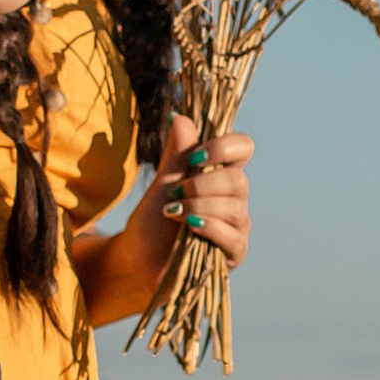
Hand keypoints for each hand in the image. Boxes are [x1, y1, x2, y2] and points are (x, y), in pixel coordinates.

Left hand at [144, 113, 253, 266]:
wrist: (137, 262)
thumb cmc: (150, 223)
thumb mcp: (162, 184)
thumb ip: (176, 154)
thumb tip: (181, 117)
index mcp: (220, 174)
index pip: (243, 148)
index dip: (223, 147)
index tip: (193, 157)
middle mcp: (234, 199)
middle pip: (238, 180)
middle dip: (202, 184)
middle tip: (174, 194)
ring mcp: (236, 227)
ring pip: (235, 208)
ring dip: (199, 206)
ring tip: (173, 213)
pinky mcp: (234, 254)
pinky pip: (232, 236)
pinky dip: (208, 227)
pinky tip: (188, 228)